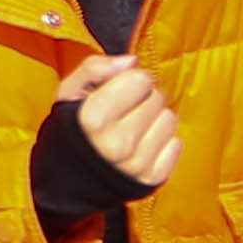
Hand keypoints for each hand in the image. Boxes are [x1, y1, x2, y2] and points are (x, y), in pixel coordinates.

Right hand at [56, 51, 183, 198]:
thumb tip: (132, 61)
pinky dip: (162, 142)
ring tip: (133, 128)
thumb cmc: (69, 131)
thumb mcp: (68, 93)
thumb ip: (95, 68)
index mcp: (93, 119)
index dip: (129, 80)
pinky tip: (142, 145)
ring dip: (154, 119)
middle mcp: (117, 145)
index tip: (116, 91)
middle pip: (157, 98)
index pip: (140, 79)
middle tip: (124, 111)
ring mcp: (136, 164)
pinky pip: (176, 145)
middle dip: (143, 98)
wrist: (66, 181)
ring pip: (170, 120)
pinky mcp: (152, 179)